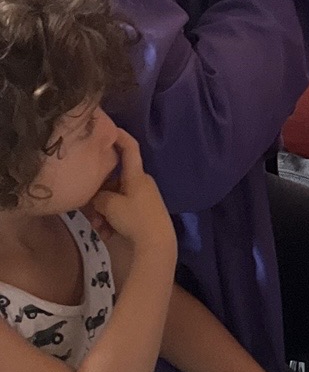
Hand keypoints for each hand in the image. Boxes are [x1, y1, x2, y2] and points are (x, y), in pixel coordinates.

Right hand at [87, 130, 175, 261]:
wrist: (157, 244)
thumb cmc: (135, 219)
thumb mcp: (110, 206)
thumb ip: (98, 197)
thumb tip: (97, 197)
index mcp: (136, 175)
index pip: (130, 148)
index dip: (120, 136)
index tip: (108, 127)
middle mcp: (141, 183)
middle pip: (114, 181)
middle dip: (98, 196)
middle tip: (88, 212)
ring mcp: (143, 198)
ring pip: (115, 199)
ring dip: (102, 213)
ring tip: (98, 228)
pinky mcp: (143, 213)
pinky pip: (122, 211)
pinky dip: (112, 220)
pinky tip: (106, 234)